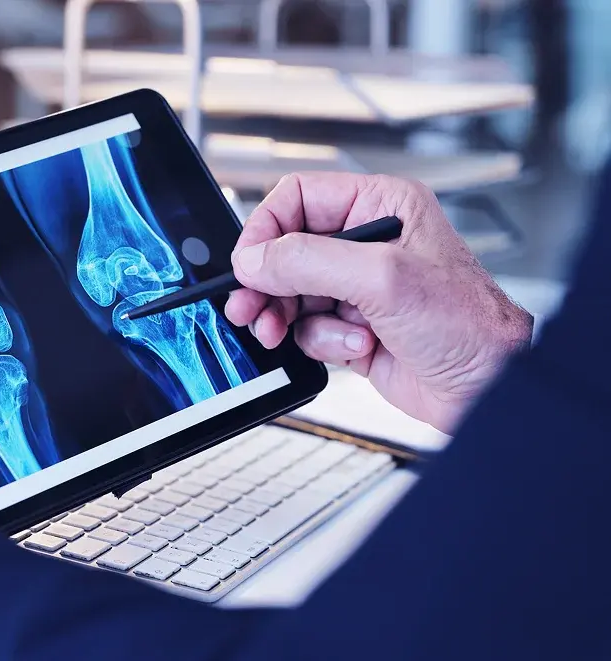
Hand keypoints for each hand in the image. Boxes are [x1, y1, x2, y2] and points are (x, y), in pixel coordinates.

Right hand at [225, 173, 532, 431]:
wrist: (487, 389)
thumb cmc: (467, 324)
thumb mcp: (382, 279)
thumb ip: (310, 261)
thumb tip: (256, 258)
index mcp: (381, 206)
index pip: (300, 198)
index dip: (266, 228)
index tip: (247, 262)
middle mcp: (366, 243)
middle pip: (286, 249)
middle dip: (266, 281)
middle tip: (246, 306)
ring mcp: (356, 287)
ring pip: (290, 292)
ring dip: (286, 316)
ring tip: (279, 331)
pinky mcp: (350, 326)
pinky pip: (307, 327)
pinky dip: (321, 341)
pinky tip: (355, 346)